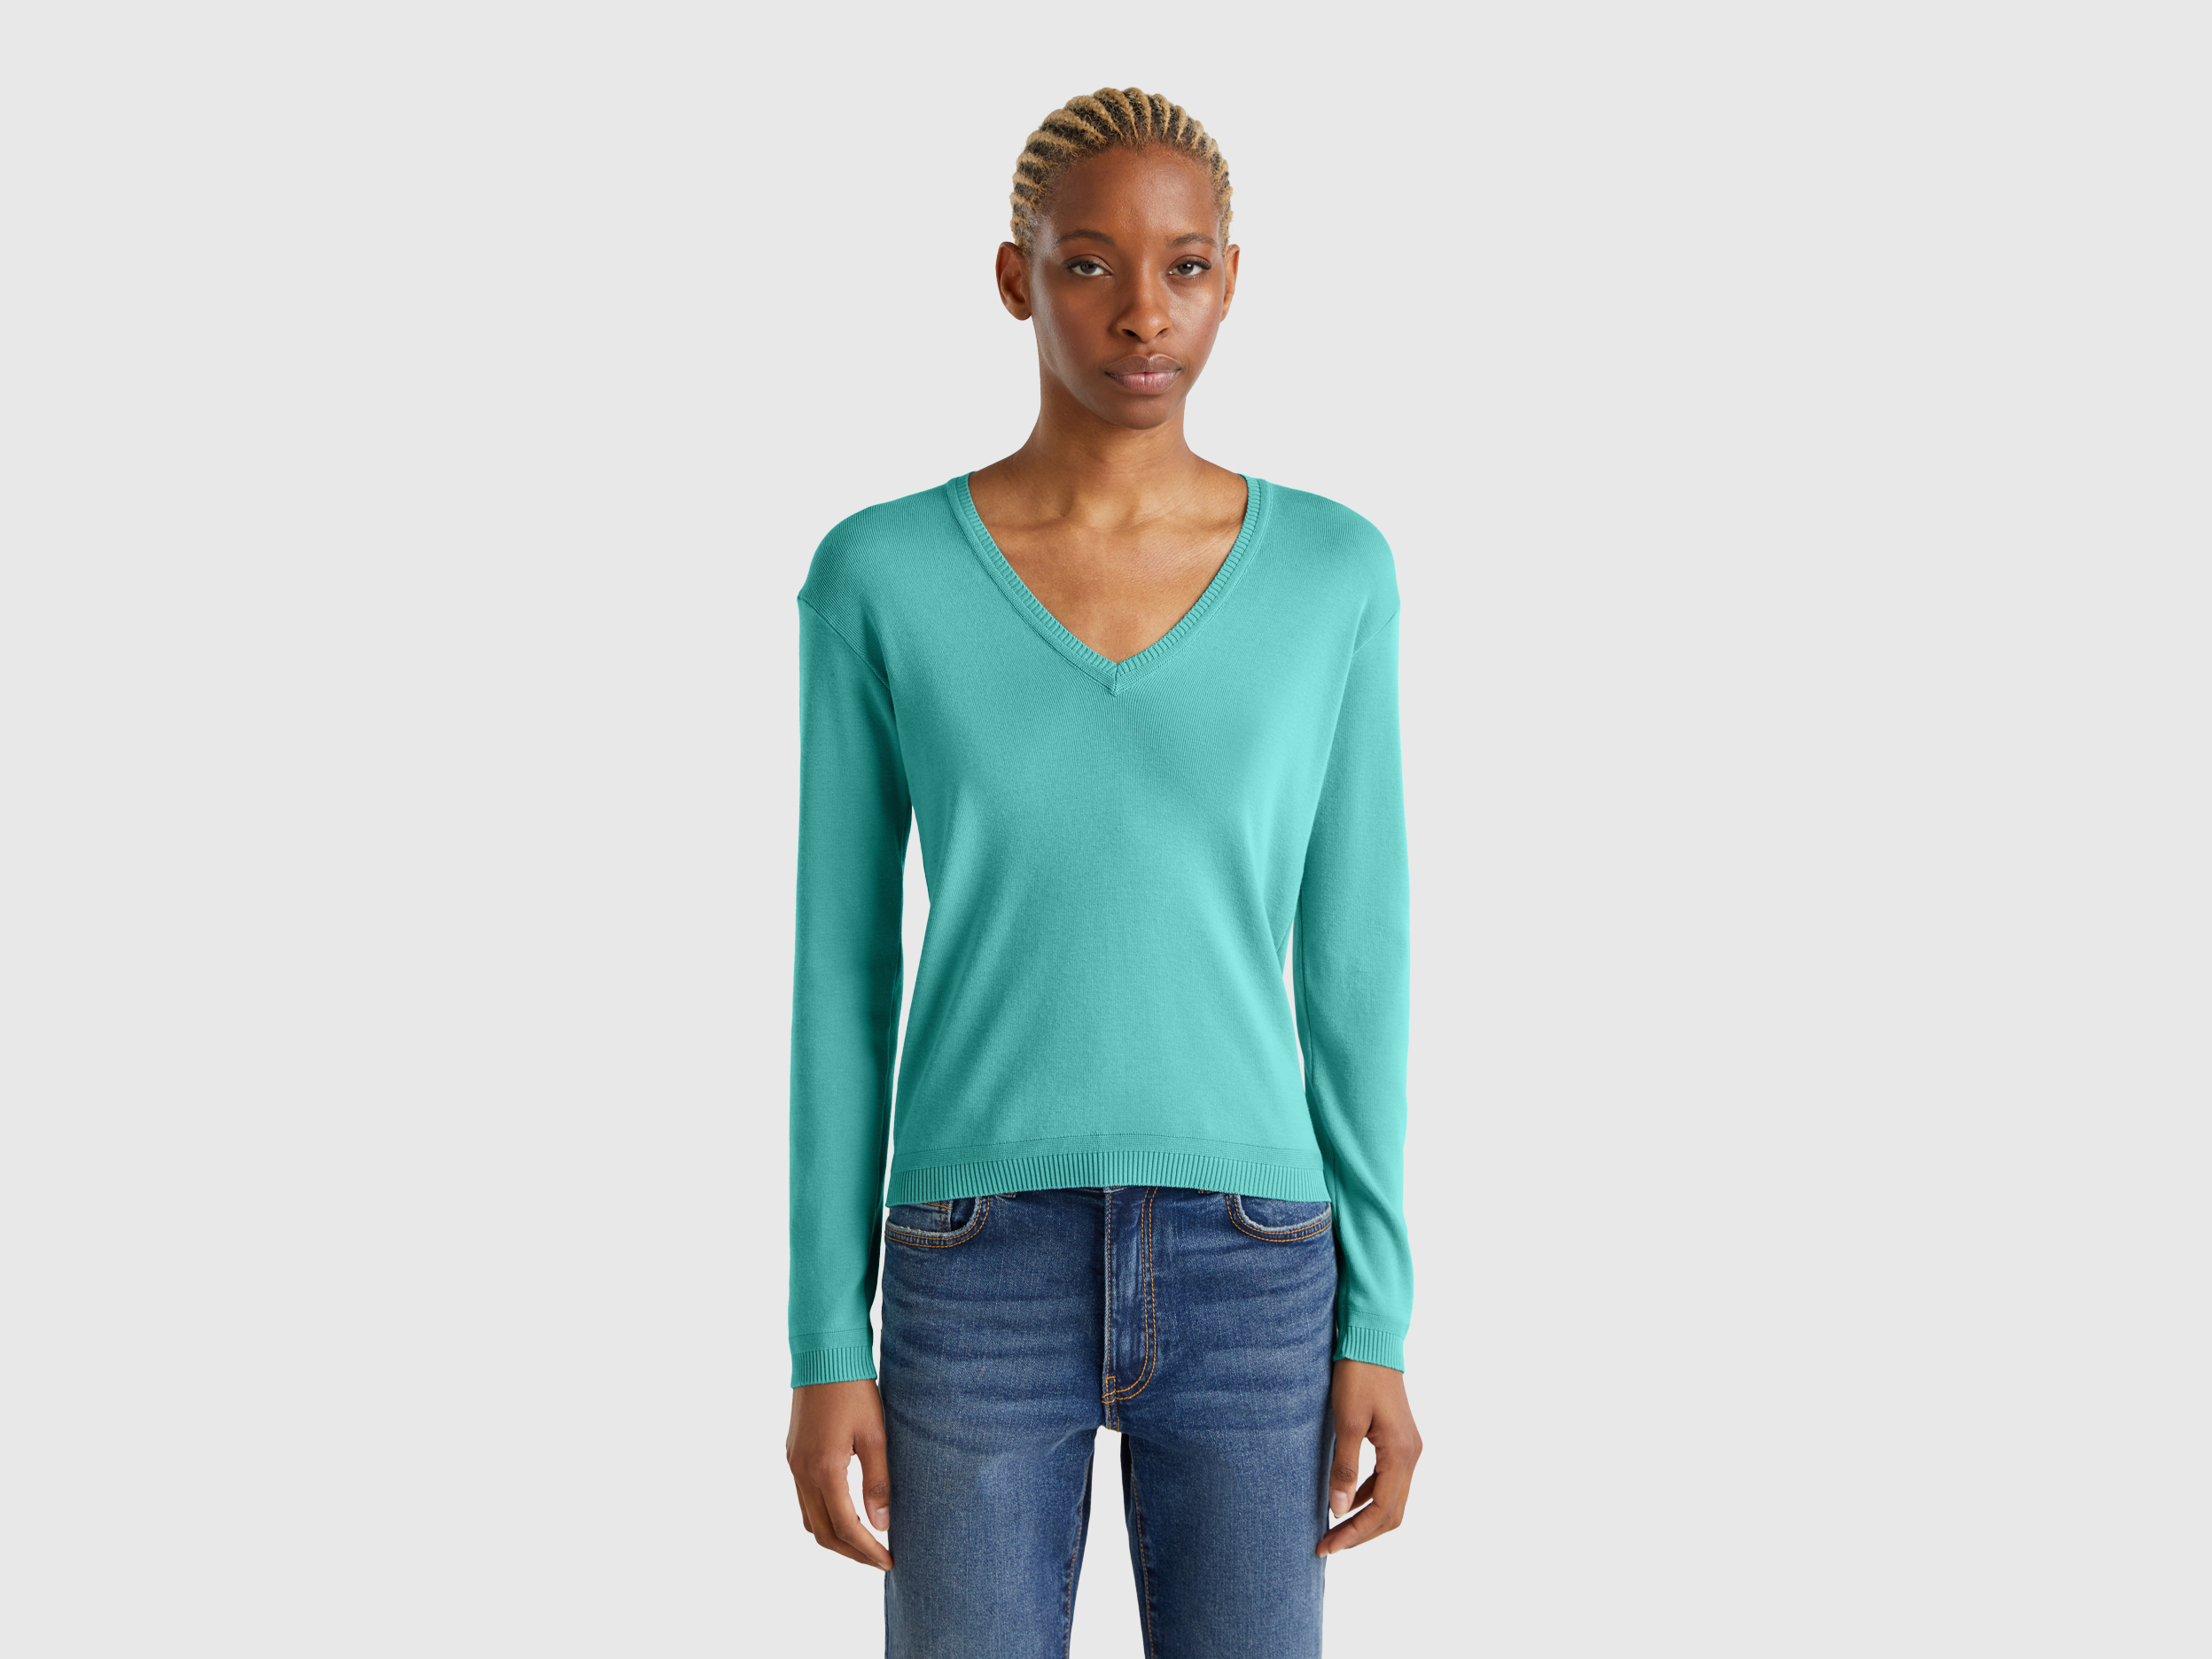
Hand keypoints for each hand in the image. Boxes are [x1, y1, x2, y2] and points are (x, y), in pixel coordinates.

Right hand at [786, 1379, 892, 1569]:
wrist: (823, 1355)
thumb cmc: (853, 1390)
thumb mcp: (875, 1435)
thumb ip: (878, 1481)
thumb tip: (882, 1524)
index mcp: (824, 1469)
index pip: (846, 1527)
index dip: (868, 1550)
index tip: (889, 1561)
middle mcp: (802, 1472)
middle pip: (823, 1533)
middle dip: (851, 1553)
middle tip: (879, 1559)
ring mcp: (793, 1465)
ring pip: (810, 1519)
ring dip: (835, 1537)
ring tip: (864, 1541)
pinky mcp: (793, 1455)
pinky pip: (804, 1500)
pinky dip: (824, 1516)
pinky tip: (844, 1512)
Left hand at [1317, 1358, 1421, 1554]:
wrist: (1373, 1341)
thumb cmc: (1358, 1376)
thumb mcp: (1347, 1421)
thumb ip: (1345, 1467)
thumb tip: (1339, 1510)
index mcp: (1401, 1454)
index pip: (1381, 1510)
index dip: (1354, 1533)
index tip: (1327, 1545)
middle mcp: (1412, 1455)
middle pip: (1392, 1513)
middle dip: (1361, 1533)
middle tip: (1328, 1545)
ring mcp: (1409, 1449)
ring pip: (1393, 1499)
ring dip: (1366, 1519)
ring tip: (1336, 1530)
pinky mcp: (1400, 1441)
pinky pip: (1389, 1481)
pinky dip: (1369, 1497)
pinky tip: (1347, 1499)